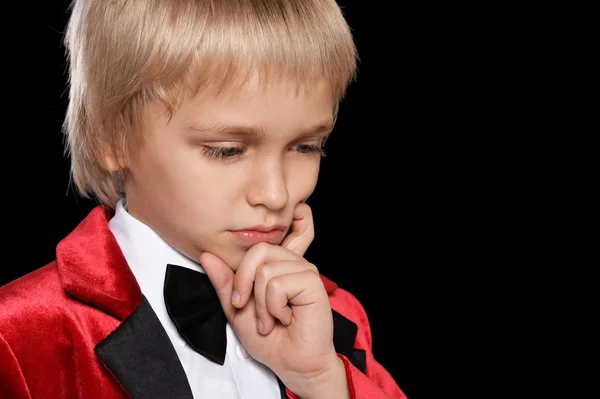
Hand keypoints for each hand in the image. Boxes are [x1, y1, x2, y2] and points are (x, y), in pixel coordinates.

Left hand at [199, 203, 347, 397]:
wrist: (292, 364)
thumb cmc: (271, 340)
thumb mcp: (237, 309)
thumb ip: (225, 282)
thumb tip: (207, 256)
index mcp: (279, 264)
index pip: (253, 249)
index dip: (240, 274)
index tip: (239, 301)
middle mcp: (294, 263)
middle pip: (259, 252)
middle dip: (247, 285)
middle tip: (255, 313)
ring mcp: (306, 271)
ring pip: (266, 271)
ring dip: (263, 305)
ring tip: (272, 320)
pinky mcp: (313, 283)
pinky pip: (278, 285)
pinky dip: (275, 308)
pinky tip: (286, 318)